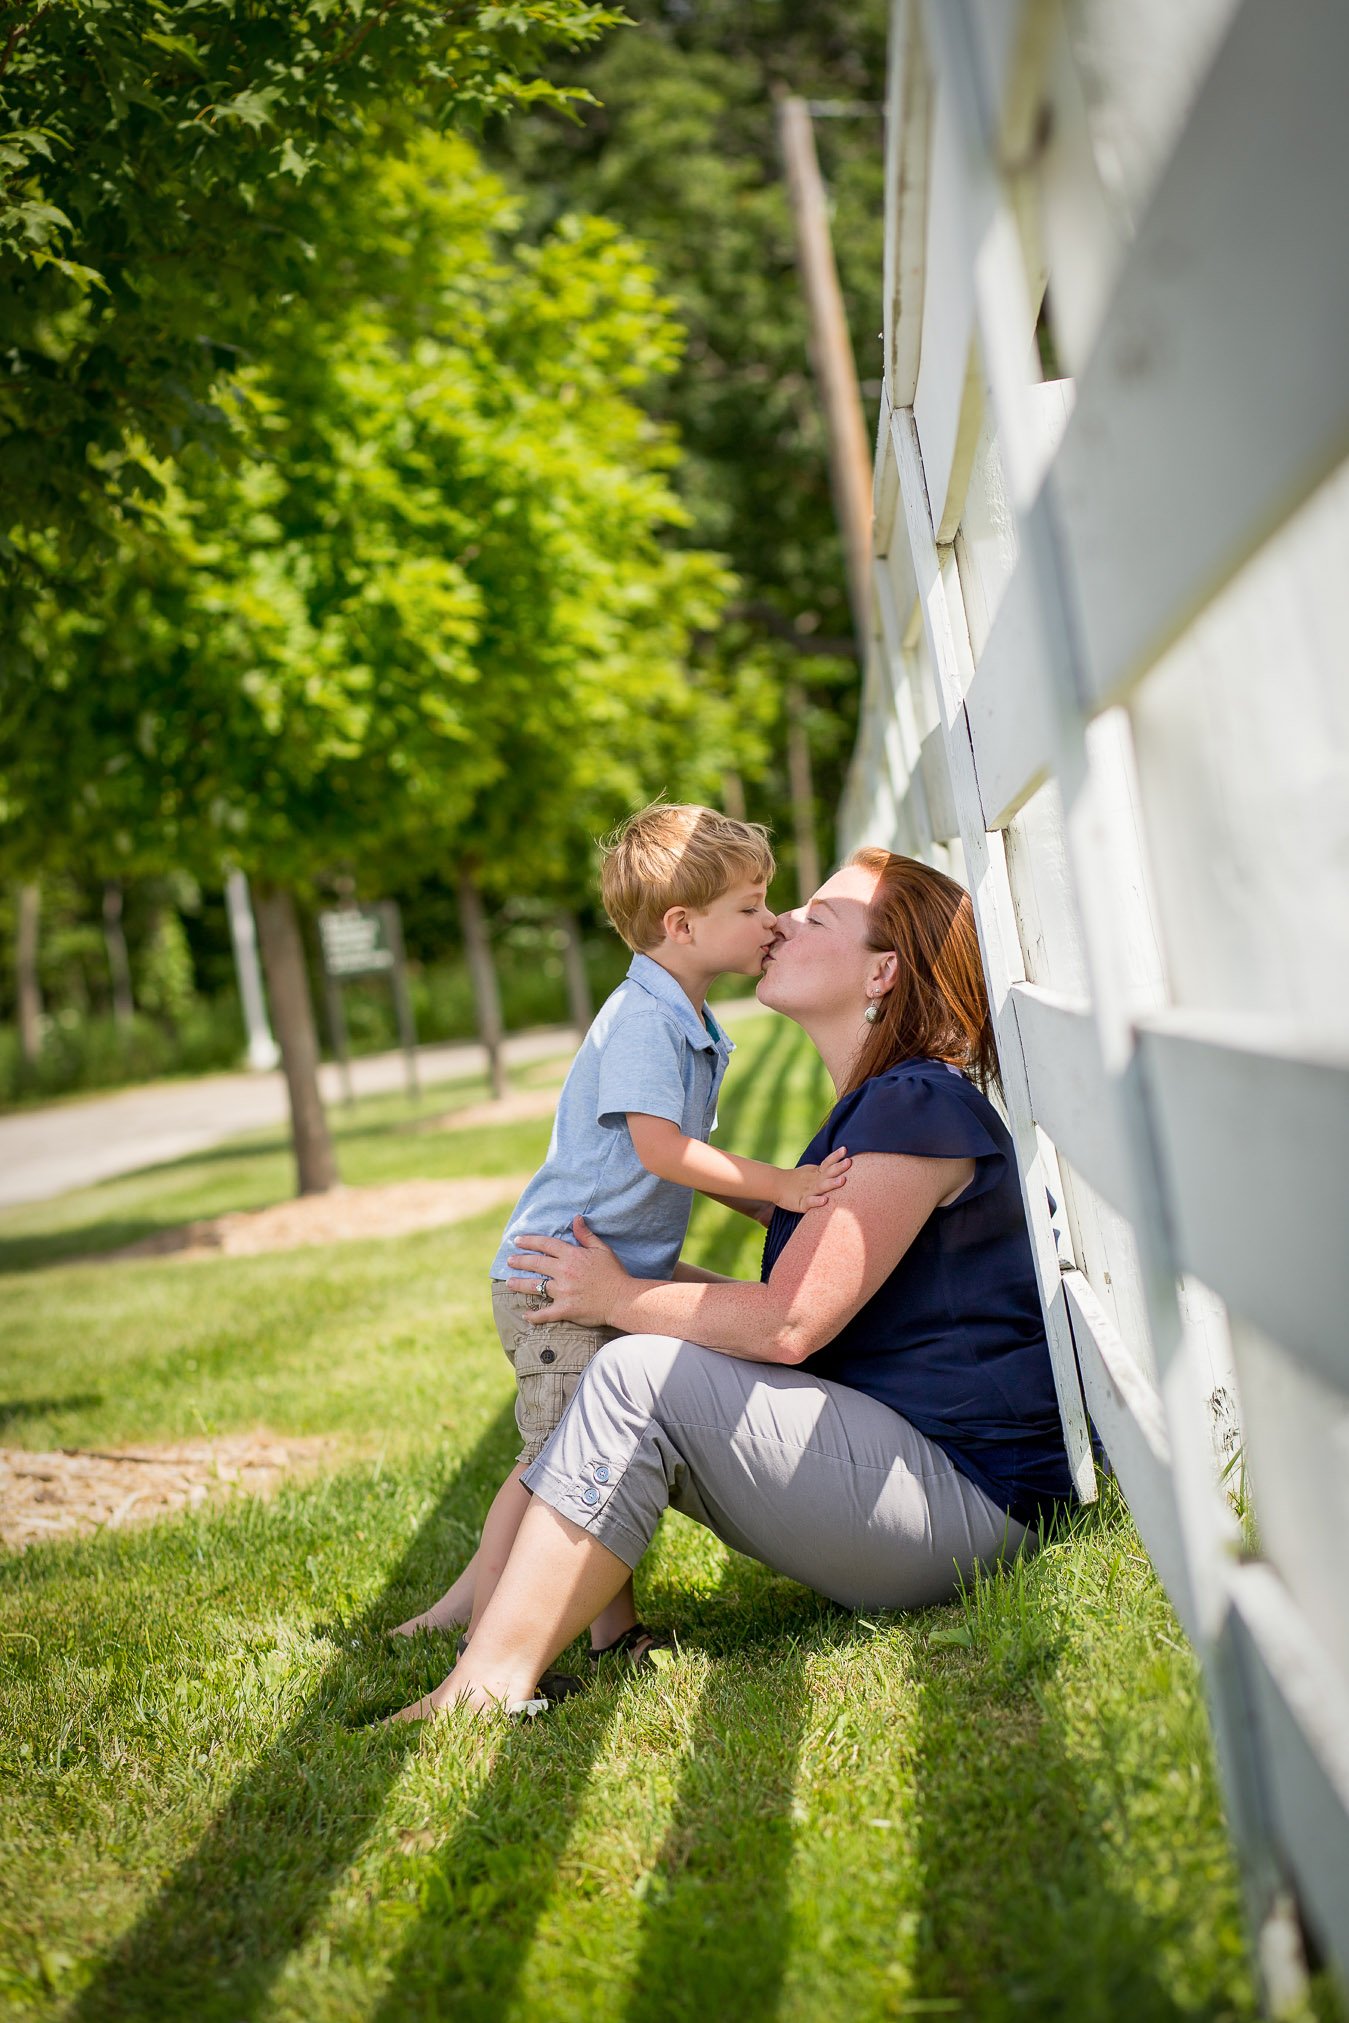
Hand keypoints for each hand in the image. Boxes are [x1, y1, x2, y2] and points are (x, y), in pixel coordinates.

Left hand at [506, 1217, 630, 1325]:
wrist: (622, 1298)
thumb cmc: (614, 1273)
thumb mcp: (602, 1249)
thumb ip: (585, 1235)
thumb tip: (576, 1218)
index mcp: (572, 1256)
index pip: (546, 1244)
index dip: (530, 1241)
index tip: (518, 1240)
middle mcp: (564, 1272)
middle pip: (536, 1263)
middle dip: (520, 1261)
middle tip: (509, 1260)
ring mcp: (563, 1291)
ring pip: (535, 1286)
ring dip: (519, 1284)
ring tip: (509, 1282)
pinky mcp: (565, 1309)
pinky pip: (545, 1313)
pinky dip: (534, 1316)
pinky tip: (526, 1315)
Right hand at [775, 1145, 849, 1213]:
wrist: (776, 1186)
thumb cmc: (797, 1181)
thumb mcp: (812, 1172)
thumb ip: (825, 1169)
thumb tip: (841, 1165)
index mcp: (817, 1173)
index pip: (828, 1163)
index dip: (836, 1156)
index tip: (845, 1149)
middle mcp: (815, 1181)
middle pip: (828, 1173)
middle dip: (839, 1167)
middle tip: (849, 1162)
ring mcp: (809, 1191)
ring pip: (822, 1187)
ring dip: (832, 1183)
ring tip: (842, 1180)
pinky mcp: (802, 1203)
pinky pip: (810, 1202)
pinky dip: (817, 1201)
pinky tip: (825, 1200)